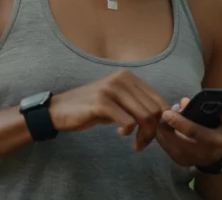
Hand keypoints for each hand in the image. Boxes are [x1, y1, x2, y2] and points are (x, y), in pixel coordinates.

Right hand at [49, 69, 169, 150]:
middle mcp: (123, 79)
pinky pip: (127, 121)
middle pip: (154, 109)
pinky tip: (120, 133)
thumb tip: (162, 118)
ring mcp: (112, 89)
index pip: (158, 100)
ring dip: (144, 135)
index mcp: (130, 78)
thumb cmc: (91, 108)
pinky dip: (128, 132)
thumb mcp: (118, 102)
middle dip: (153, 131)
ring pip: (144, 116)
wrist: (60, 109)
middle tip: (142, 143)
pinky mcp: (102, 102)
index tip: (155, 135)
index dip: (162, 121)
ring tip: (136, 144)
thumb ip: (137, 105)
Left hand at [156, 97, 221, 167]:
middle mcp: (201, 153)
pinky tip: (164, 128)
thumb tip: (219, 107)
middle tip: (165, 113)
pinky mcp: (180, 162)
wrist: (216, 156)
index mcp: (214, 140)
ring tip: (165, 119)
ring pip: (168, 143)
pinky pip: (165, 147)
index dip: (178, 121)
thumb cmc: (220, 132)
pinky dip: (162, 136)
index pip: (192, 131)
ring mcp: (189, 160)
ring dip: (163, 129)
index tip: (167, 112)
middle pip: (176, 138)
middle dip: (167, 125)